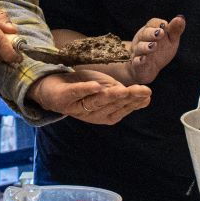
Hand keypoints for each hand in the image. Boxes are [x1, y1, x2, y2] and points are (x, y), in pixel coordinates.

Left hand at [30, 69, 150, 124]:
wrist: (52, 86)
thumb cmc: (83, 88)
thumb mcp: (106, 89)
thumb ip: (122, 94)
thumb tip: (147, 96)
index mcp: (104, 114)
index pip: (122, 109)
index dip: (135, 102)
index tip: (147, 94)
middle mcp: (92, 114)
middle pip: (112, 106)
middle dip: (127, 98)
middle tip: (141, 90)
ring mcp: (77, 107)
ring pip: (96, 102)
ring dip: (109, 96)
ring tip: (122, 90)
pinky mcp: (63, 98)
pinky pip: (75, 94)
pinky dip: (85, 90)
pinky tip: (95, 86)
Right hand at [126, 15, 185, 84]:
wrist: (147, 68)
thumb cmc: (160, 51)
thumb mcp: (170, 40)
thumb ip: (175, 30)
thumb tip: (181, 17)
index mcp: (150, 31)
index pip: (152, 23)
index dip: (158, 23)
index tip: (165, 25)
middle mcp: (142, 39)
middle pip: (145, 34)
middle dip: (152, 33)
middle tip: (160, 33)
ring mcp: (138, 52)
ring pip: (140, 47)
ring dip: (146, 46)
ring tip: (154, 45)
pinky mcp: (136, 64)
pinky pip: (136, 61)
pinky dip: (139, 60)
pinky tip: (144, 59)